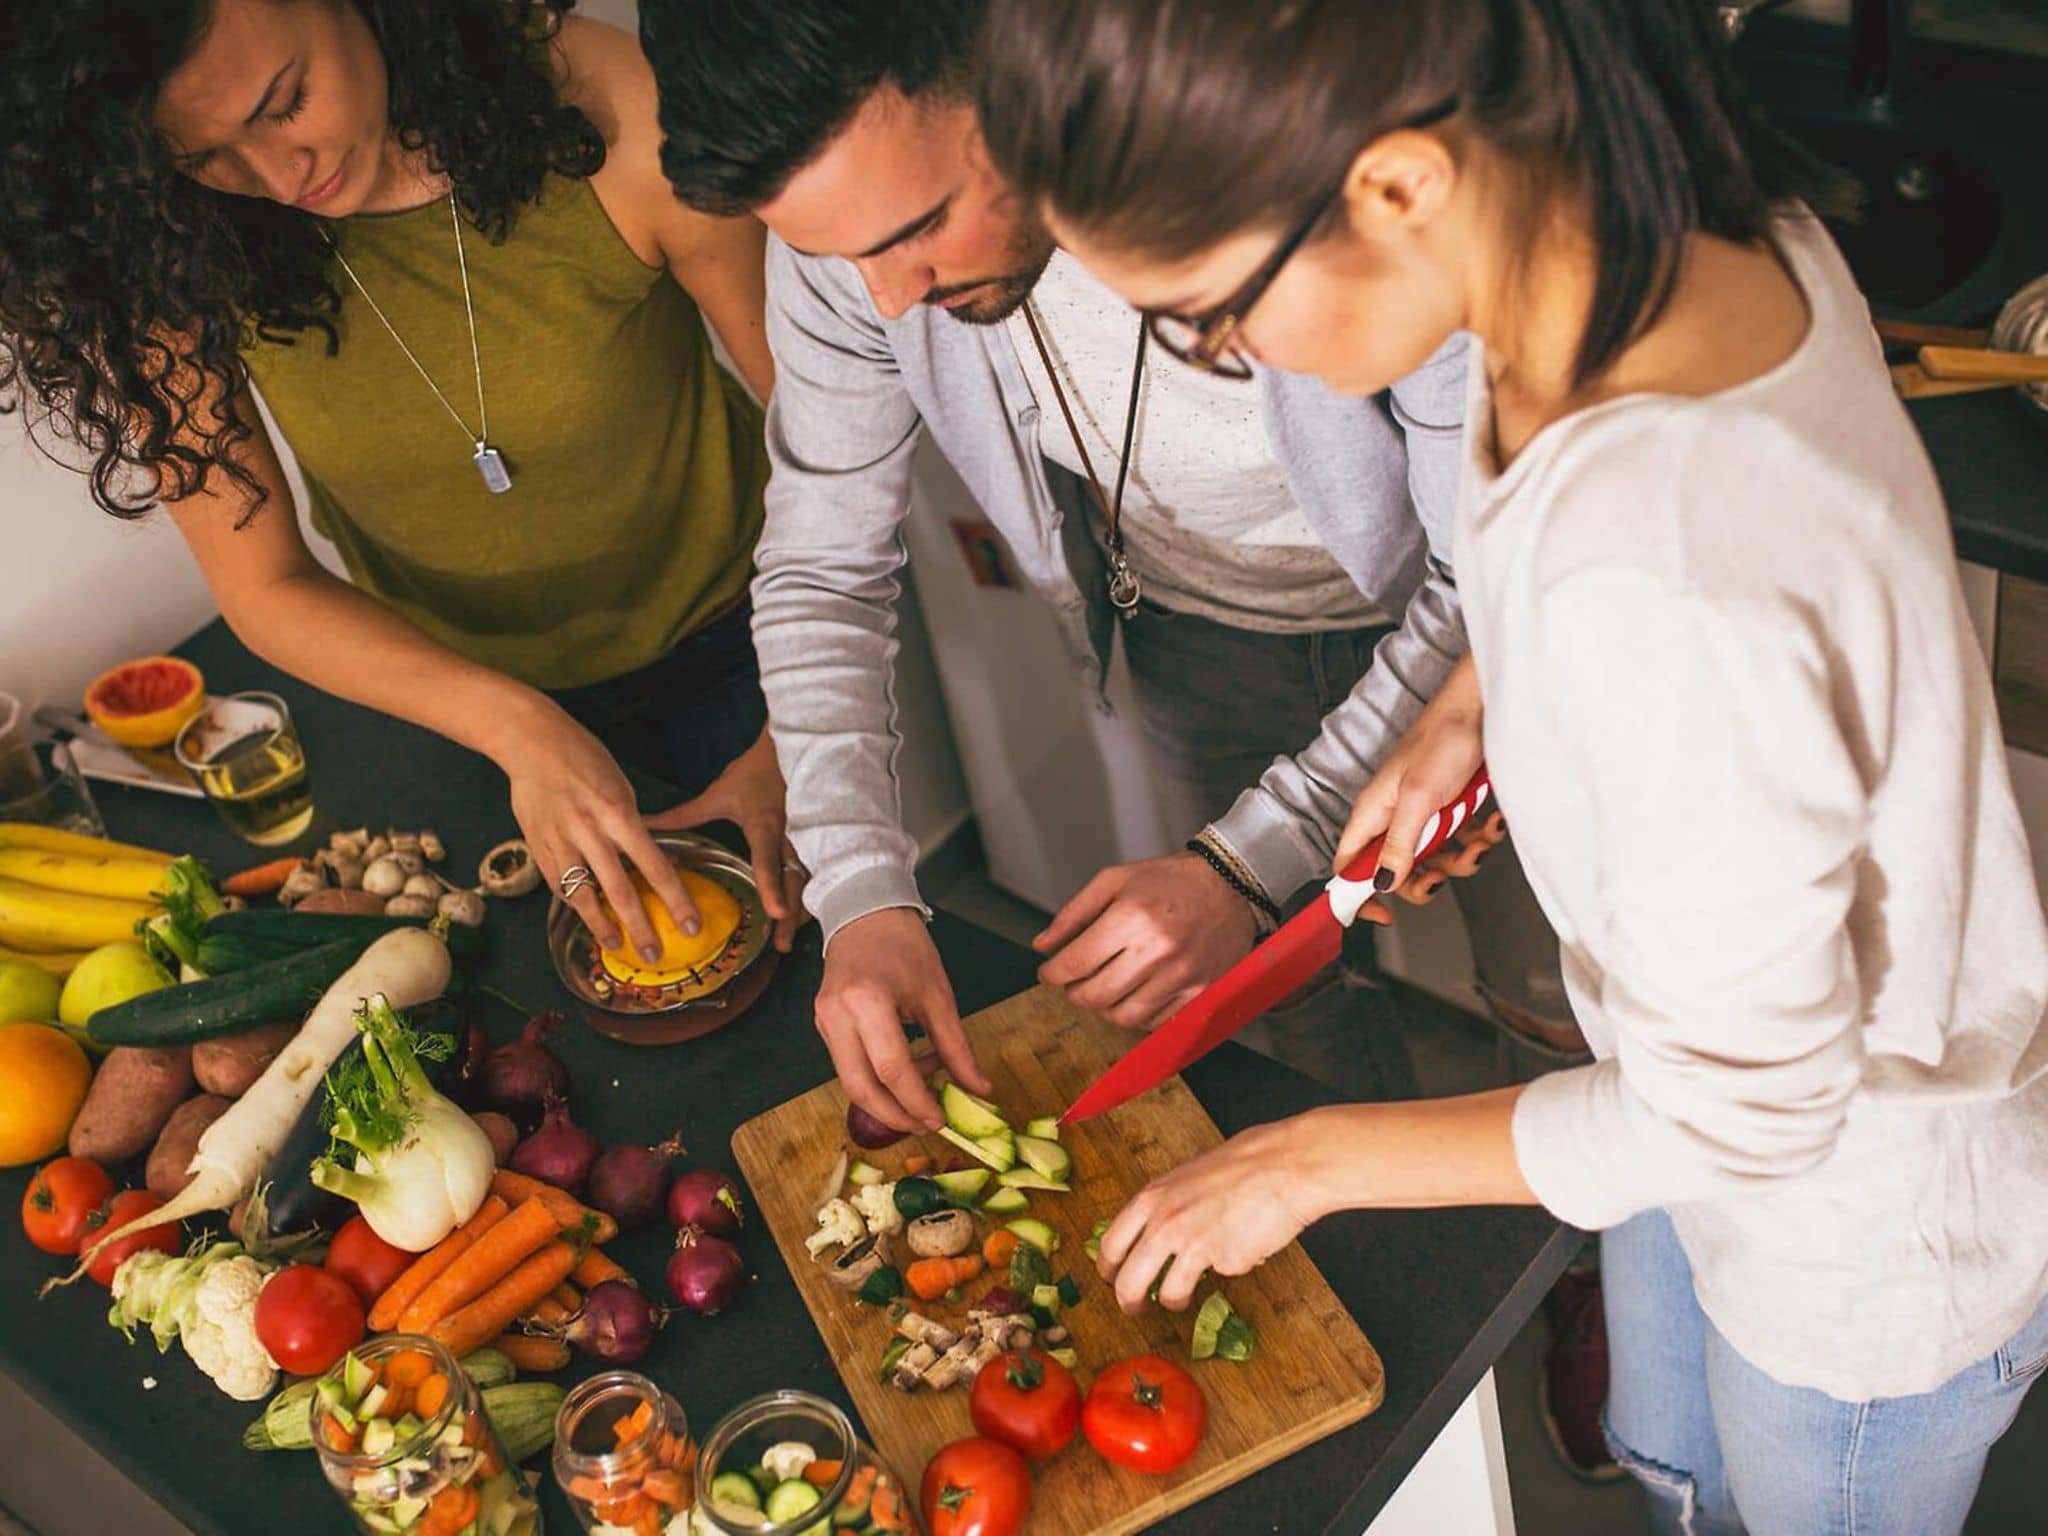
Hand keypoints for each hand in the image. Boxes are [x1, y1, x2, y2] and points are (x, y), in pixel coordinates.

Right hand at [498, 700, 700, 964]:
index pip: (655, 867)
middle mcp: (590, 832)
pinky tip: (586, 915)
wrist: (532, 743)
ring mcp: (560, 842)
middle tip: (655, 955)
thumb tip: (652, 858)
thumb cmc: (584, 758)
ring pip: (583, 897)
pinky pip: (558, 884)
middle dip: (641, 928)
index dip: (675, 900)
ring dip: (603, 926)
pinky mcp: (537, 846)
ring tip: (617, 945)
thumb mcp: (620, 786)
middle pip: (620, 891)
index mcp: (618, 814)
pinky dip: (574, 903)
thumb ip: (633, 825)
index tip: (689, 925)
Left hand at [646, 726, 807, 952]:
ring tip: (790, 936)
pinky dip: (812, 894)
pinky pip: (817, 872)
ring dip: (802, 909)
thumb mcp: (718, 794)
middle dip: (789, 915)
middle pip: (794, 882)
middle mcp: (791, 837)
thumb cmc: (754, 773)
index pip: (767, 861)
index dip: (770, 887)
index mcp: (764, 826)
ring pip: (810, 880)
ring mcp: (809, 839)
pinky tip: (805, 913)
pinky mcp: (818, 840)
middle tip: (780, 945)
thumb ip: (683, 816)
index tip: (774, 912)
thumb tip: (644, 824)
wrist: (794, 750)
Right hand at [816, 908, 992, 1132]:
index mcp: (868, 1000)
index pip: (892, 1069)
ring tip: (918, 1097)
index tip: (940, 1119)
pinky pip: (845, 1065)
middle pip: (860, 1087)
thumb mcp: (938, 995)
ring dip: (884, 1100)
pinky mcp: (821, 1024)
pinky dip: (874, 1078)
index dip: (917, 1102)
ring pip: (848, 1081)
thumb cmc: (905, 947)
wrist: (866, 914)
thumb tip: (979, 1089)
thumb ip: (956, 1047)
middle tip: (925, 1124)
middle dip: (894, 1115)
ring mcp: (822, 1020)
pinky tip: (901, 1071)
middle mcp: (837, 1014)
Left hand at [1033, 853, 1259, 1028]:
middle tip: (1074, 982)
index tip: (1049, 973)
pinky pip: (1156, 1023)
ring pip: (1123, 1016)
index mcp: (1132, 917)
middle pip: (1095, 996)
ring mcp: (1182, 976)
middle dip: (1074, 992)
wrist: (1231, 887)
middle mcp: (1157, 950)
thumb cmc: (1172, 880)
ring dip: (1104, 1007)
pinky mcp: (1200, 993)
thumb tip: (1044, 946)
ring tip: (1104, 988)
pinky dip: (1138, 1015)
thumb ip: (1074, 914)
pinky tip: (1135, 993)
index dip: (1052, 974)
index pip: (1075, 963)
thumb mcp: (1115, 880)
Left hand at [1098, 1115, 1328, 1312]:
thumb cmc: (1245, 1163)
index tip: (1112, 1277)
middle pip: (1127, 1280)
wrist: (1284, 1166)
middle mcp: (1165, 1223)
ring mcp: (1193, 1244)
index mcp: (1153, 1197)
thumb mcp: (1189, 1176)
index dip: (1109, 1268)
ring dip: (1172, 1302)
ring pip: (1166, 1294)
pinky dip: (1221, 1276)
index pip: (1112, 1243)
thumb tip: (1162, 1226)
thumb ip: (1170, 1203)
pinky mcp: (1223, 1261)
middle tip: (1134, 1308)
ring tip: (1179, 1299)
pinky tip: (1232, 1258)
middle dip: (1128, 1301)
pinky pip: (1215, 1280)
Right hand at [1335, 653, 1485, 888]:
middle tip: (1443, 875)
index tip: (1382, 914)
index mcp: (1373, 813)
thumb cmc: (1443, 740)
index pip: (1348, 866)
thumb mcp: (1419, 799)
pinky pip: (1458, 839)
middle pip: (1396, 870)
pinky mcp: (1448, 808)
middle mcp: (1392, 817)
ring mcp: (1421, 814)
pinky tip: (1489, 824)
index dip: (1358, 895)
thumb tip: (1382, 883)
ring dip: (1460, 857)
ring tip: (1478, 843)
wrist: (1481, 710)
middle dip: (1425, 877)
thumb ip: (1400, 844)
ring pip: (1433, 858)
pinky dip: (1477, 837)